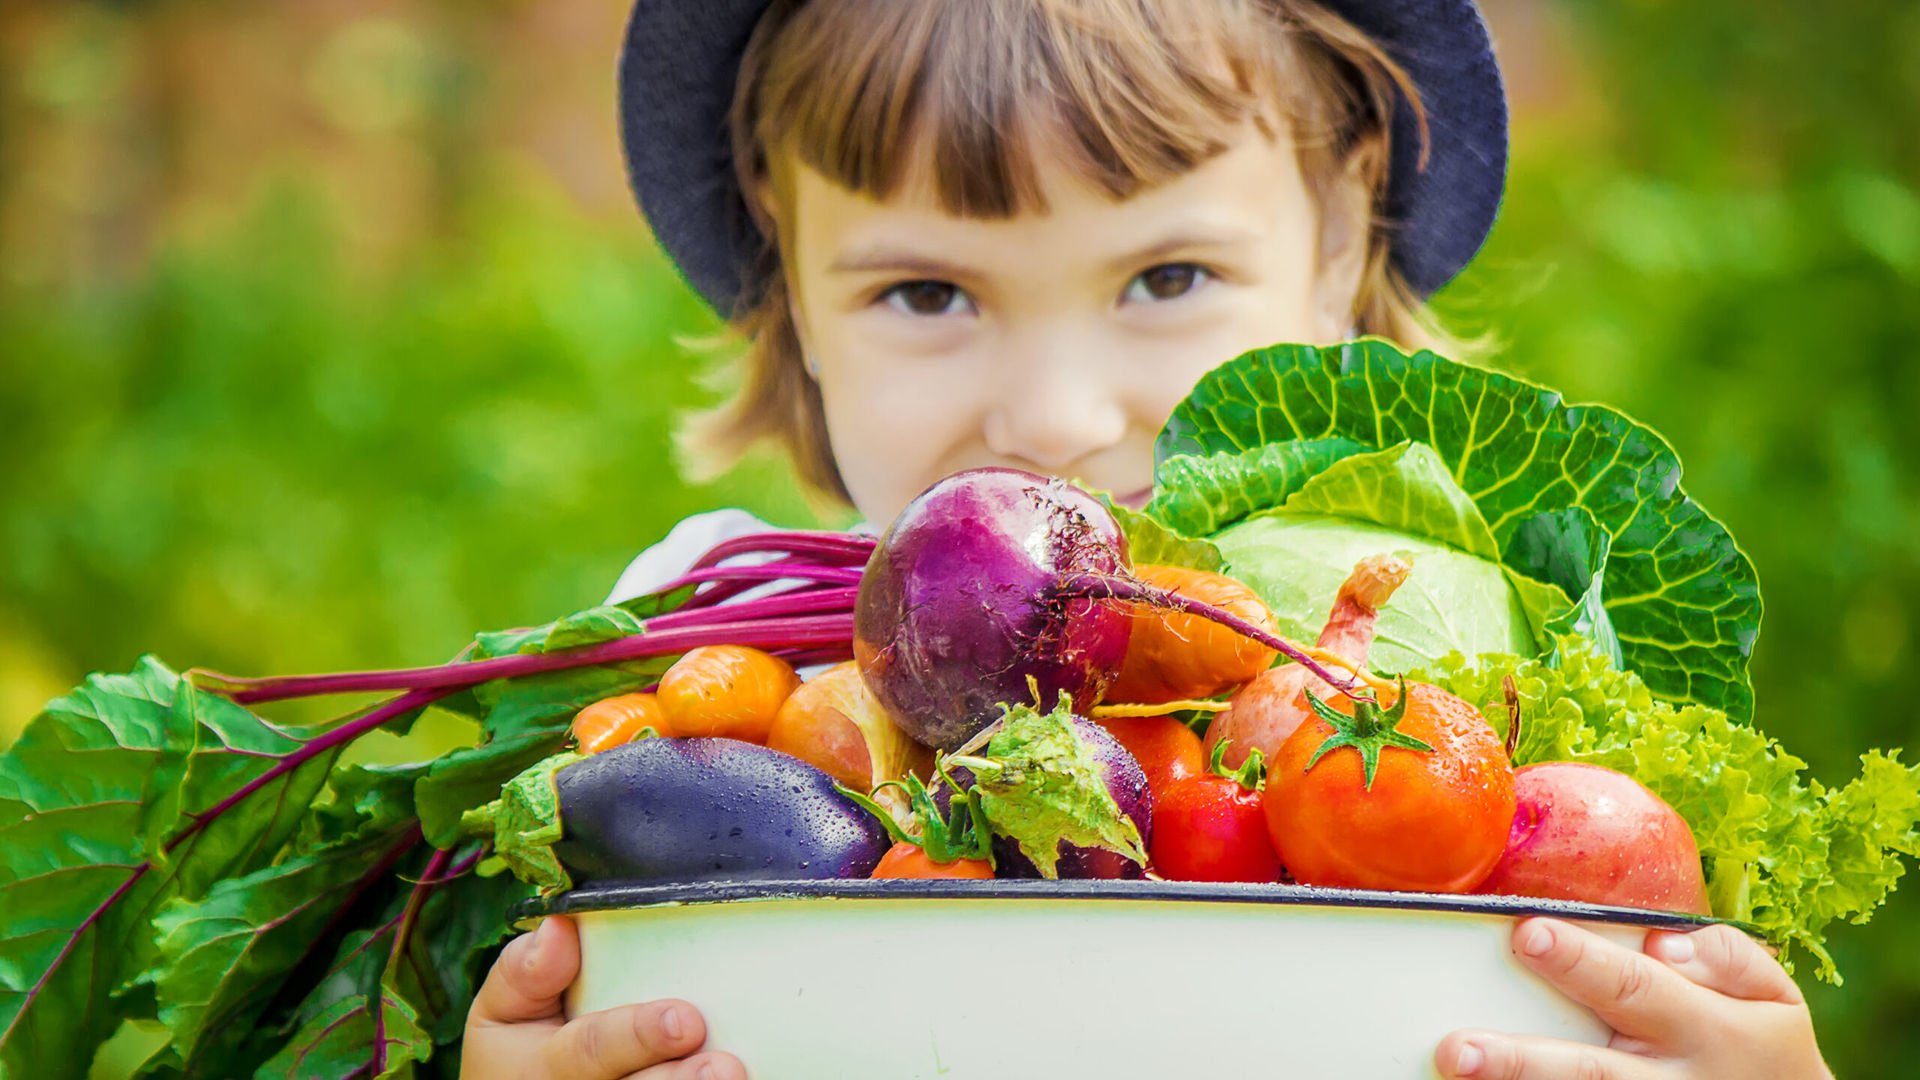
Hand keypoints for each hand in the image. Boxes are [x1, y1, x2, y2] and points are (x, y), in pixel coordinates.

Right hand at [462, 915, 746, 1079]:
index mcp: (542, 1067)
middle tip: (725, 1065)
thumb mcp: (503, 1011)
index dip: (635, 1036)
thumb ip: (524, 973)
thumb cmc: (521, 1046)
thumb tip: (560, 928)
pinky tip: (752, 1078)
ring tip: (734, 1074)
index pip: (589, 1050)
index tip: (684, 1019)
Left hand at [1433, 917, 1831, 1078]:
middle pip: (1589, 1072)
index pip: (1633, 987)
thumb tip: (1661, 942)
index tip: (1527, 934)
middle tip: (1458, 1048)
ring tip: (1457, 1072)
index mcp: (1705, 1029)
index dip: (1579, 962)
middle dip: (1522, 1062)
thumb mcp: (1772, 998)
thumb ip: (1725, 958)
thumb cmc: (1763, 1045)